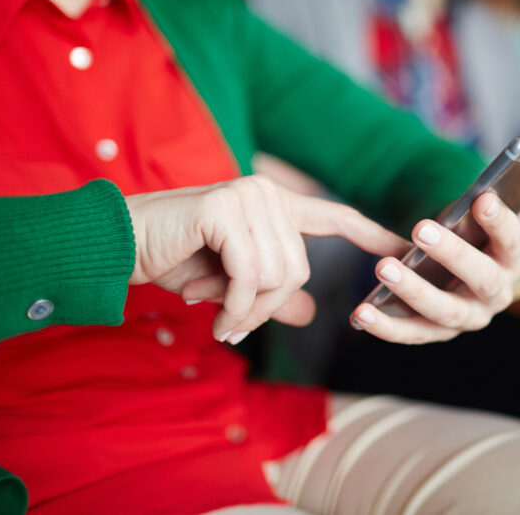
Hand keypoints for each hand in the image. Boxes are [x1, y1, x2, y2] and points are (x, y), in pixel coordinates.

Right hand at [126, 175, 407, 343]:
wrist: (119, 245)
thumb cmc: (173, 259)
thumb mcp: (229, 283)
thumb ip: (270, 293)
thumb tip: (309, 311)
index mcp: (273, 204)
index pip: (333, 215)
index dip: (368, 232)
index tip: (401, 246)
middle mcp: (266, 193)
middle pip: (299, 268)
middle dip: (270, 307)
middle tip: (236, 325)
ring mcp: (247, 196)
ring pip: (278, 274)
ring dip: (250, 311)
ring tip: (222, 319)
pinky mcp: (225, 210)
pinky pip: (251, 274)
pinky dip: (236, 306)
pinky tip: (217, 318)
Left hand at [350, 173, 519, 343]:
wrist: (460, 273)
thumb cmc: (476, 237)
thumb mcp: (495, 215)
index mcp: (514, 261)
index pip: (513, 242)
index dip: (500, 222)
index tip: (482, 199)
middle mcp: (496, 294)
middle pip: (480, 278)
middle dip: (453, 254)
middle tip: (421, 229)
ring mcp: (467, 318)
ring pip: (444, 311)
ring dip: (414, 292)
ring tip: (384, 268)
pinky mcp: (436, 333)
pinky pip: (412, 334)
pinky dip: (386, 327)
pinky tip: (361, 312)